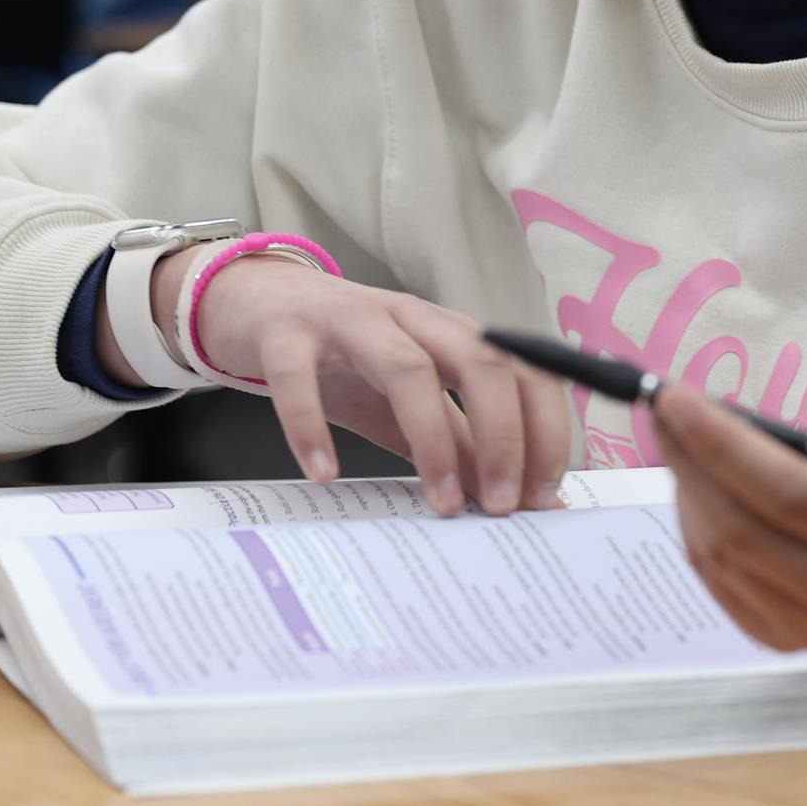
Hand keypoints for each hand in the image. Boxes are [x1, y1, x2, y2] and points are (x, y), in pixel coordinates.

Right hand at [186, 255, 573, 517]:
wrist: (261, 301)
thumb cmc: (345, 357)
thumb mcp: (410, 401)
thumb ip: (459, 440)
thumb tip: (514, 495)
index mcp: (449, 332)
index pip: (523, 368)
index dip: (544, 429)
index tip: (545, 495)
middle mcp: (411, 318)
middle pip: (480, 361)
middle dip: (503, 435)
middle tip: (503, 504)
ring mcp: (349, 320)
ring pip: (407, 367)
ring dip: (433, 439)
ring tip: (441, 501)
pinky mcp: (287, 333)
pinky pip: (300, 378)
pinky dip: (313, 426)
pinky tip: (325, 471)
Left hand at [651, 385, 806, 651]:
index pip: (792, 494)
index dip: (724, 445)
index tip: (675, 397)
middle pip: (744, 530)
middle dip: (692, 462)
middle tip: (663, 409)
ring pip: (721, 556)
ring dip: (685, 489)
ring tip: (677, 438)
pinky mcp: (784, 639)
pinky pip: (715, 579)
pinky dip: (693, 524)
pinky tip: (692, 484)